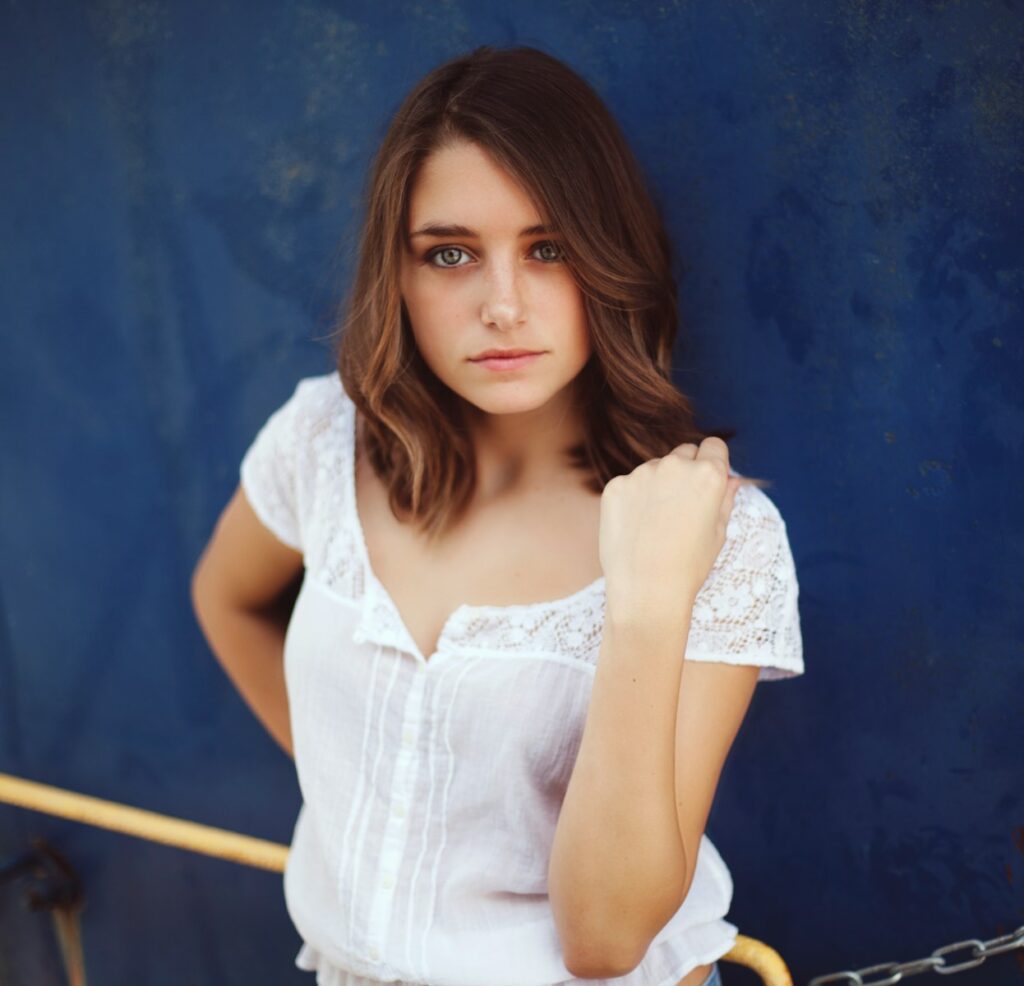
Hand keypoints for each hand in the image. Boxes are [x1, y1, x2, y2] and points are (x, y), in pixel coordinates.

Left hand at [598, 437, 743, 618]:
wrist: (646, 590)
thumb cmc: (689, 565)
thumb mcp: (718, 533)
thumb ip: (725, 498)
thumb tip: (731, 480)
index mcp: (708, 474)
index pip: (713, 446)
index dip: (712, 462)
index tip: (706, 479)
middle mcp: (675, 466)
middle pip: (684, 453)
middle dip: (685, 471)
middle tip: (681, 507)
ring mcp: (641, 474)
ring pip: (654, 469)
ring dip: (657, 485)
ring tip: (655, 525)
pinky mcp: (615, 486)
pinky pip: (629, 484)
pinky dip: (632, 499)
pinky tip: (635, 527)